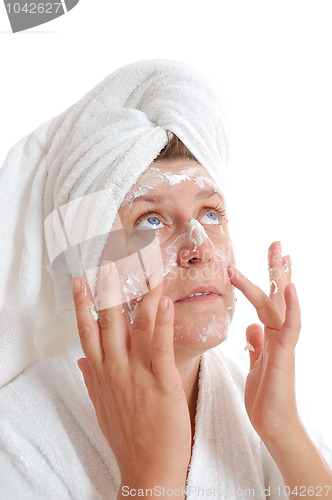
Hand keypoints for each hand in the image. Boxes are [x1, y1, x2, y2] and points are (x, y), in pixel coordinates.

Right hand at [72, 264, 190, 491]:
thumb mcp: (101, 408)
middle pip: (109, 321)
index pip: (87, 331)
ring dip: (140, 295)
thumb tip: (81, 360)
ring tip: (144, 268)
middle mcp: (116, 368)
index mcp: (102, 373)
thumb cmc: (127, 437)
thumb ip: (91, 380)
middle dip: (108, 289)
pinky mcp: (163, 381)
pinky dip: (163, 322)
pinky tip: (165, 301)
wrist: (147, 470)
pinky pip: (161, 346)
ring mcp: (138, 374)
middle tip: (109, 261)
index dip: (83, 304)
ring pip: (136, 326)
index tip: (80, 281)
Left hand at [228, 241, 301, 443]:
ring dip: (278, 279)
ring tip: (278, 253)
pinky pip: (291, 327)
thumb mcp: (255, 364)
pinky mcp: (285, 354)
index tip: (271, 258)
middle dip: (277, 269)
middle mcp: (279, 334)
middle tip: (276, 242)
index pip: (269, 300)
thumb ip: (256, 344)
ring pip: (280, 304)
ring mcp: (284, 342)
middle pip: (278, 295)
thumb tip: (251, 326)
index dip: (269, 279)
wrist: (272, 425)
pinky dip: (293, 307)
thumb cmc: (264, 396)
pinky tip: (292, 288)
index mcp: (271, 334)